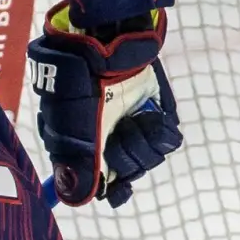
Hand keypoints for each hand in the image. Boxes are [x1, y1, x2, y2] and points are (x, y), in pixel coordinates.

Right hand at [28, 0, 182, 207]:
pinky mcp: (155, 113)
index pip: (97, 183)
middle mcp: (106, 139)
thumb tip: (74, 200)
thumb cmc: (79, 82)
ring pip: (148, 159)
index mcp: (79, 146)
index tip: (117, 189)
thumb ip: (77, 166)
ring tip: (135, 118)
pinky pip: (167, 139)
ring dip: (144, 142)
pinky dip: (161, 131)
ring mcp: (130, 125)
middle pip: (125, 174)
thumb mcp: (72, 127)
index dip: (109, 188)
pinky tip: (149, 113)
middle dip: (127, 159)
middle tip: (120, 134)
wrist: (108, 40)